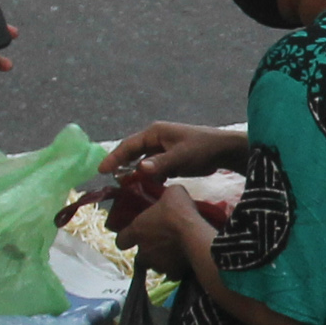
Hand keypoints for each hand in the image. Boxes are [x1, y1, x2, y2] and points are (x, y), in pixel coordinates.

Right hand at [103, 121, 249, 189]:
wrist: (224, 151)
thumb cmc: (202, 149)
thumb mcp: (181, 156)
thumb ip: (161, 163)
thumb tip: (139, 168)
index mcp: (155, 133)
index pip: (128, 145)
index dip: (114, 157)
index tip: (101, 171)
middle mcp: (155, 139)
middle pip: (133, 154)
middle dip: (122, 167)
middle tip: (111, 183)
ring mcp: (163, 150)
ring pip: (143, 164)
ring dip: (136, 176)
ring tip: (126, 191)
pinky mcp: (170, 160)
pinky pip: (154, 170)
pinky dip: (149, 179)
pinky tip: (145, 191)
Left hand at [119, 186, 211, 275]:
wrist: (195, 235)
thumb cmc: (178, 212)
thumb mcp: (172, 193)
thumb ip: (165, 197)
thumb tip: (169, 196)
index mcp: (136, 231)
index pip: (121, 241)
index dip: (127, 238)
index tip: (134, 235)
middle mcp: (143, 251)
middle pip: (141, 254)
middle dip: (149, 249)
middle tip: (162, 241)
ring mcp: (157, 264)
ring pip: (156, 264)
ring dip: (163, 259)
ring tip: (176, 251)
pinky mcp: (173, 274)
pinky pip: (172, 272)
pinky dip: (177, 268)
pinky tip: (186, 259)